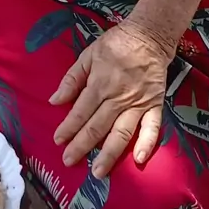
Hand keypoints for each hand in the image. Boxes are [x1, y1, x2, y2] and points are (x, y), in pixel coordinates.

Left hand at [50, 22, 174, 178]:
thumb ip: (72, 79)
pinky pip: (152, 127)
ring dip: (110, 154)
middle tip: (69, 161)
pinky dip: (146, 144)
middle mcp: (118, 97)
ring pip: (122, 132)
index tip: (58, 140)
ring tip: (98, 172)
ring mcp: (138, 103)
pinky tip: (138, 160)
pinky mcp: (155, 105)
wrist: (149, 36)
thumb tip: (54, 101)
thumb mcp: (88, 54)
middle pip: (98, 126)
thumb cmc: (116, 45)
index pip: (81, 110)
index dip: (68, 127)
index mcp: (100, 83)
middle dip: (82, 146)